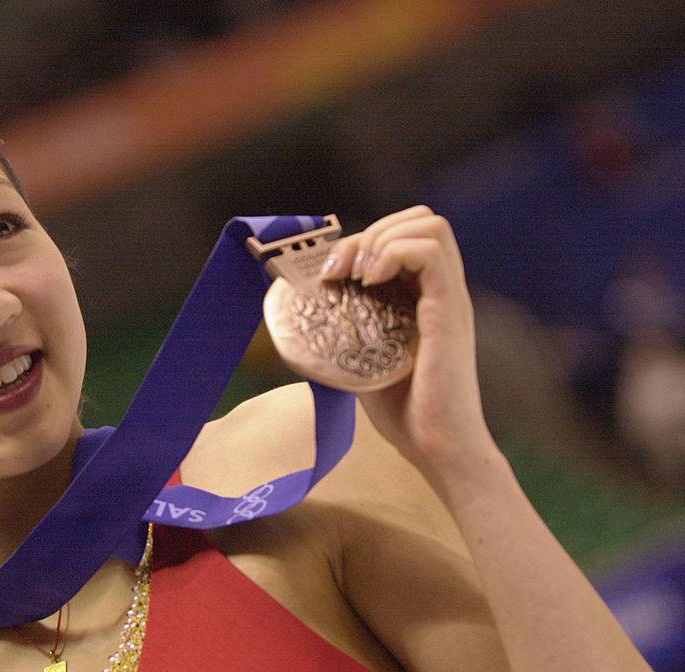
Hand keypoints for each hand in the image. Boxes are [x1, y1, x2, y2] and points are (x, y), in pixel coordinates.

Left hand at [320, 206, 493, 477]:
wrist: (439, 449)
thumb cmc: (405, 413)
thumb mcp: (363, 359)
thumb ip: (347, 330)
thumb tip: (304, 312)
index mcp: (424, 296)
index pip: (403, 235)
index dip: (363, 240)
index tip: (330, 273)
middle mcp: (441, 290)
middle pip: (418, 219)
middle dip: (369, 231)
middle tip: (340, 270)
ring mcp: (449, 297)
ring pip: (428, 225)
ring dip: (379, 238)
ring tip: (356, 276)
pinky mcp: (450, 310)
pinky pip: (430, 251)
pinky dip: (392, 254)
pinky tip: (369, 283)